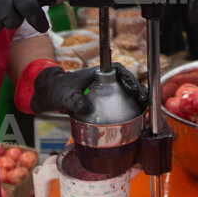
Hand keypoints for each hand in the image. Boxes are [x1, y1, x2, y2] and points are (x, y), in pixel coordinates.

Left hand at [30, 63, 145, 116]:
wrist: (52, 95)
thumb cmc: (59, 89)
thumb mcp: (65, 95)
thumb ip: (73, 100)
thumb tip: (82, 107)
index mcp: (101, 72)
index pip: (122, 73)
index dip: (133, 82)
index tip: (139, 94)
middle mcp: (107, 79)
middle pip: (129, 85)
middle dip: (139, 95)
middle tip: (145, 108)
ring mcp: (107, 90)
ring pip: (126, 95)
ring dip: (135, 104)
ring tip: (143, 117)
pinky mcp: (105, 101)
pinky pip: (119, 105)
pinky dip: (126, 112)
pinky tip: (130, 125)